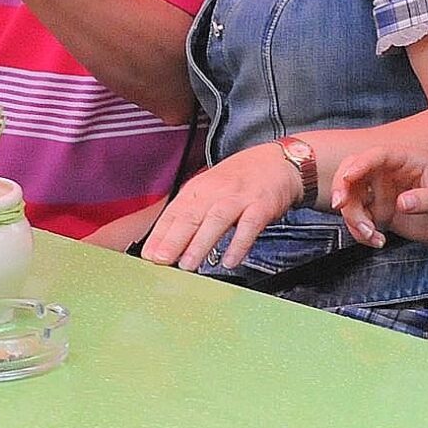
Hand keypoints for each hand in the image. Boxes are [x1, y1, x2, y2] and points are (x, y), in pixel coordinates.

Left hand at [143, 144, 306, 270]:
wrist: (279, 161)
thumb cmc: (241, 179)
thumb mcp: (210, 189)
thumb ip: (191, 214)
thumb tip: (168, 243)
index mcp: (199, 188)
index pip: (174, 213)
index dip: (159, 235)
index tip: (148, 256)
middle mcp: (216, 191)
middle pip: (191, 216)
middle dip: (174, 240)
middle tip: (161, 261)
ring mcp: (239, 198)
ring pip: (216, 220)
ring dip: (200, 243)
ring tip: (188, 265)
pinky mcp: (262, 205)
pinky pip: (249, 225)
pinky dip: (239, 244)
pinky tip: (230, 260)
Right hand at [329, 146, 427, 247]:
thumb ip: (427, 199)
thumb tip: (401, 203)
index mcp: (407, 160)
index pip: (378, 155)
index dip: (360, 163)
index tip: (348, 178)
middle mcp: (390, 174)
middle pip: (353, 172)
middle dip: (342, 188)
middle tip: (341, 207)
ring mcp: (383, 194)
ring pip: (352, 199)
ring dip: (353, 218)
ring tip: (373, 237)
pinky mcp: (381, 213)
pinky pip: (360, 220)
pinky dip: (361, 232)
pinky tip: (378, 242)